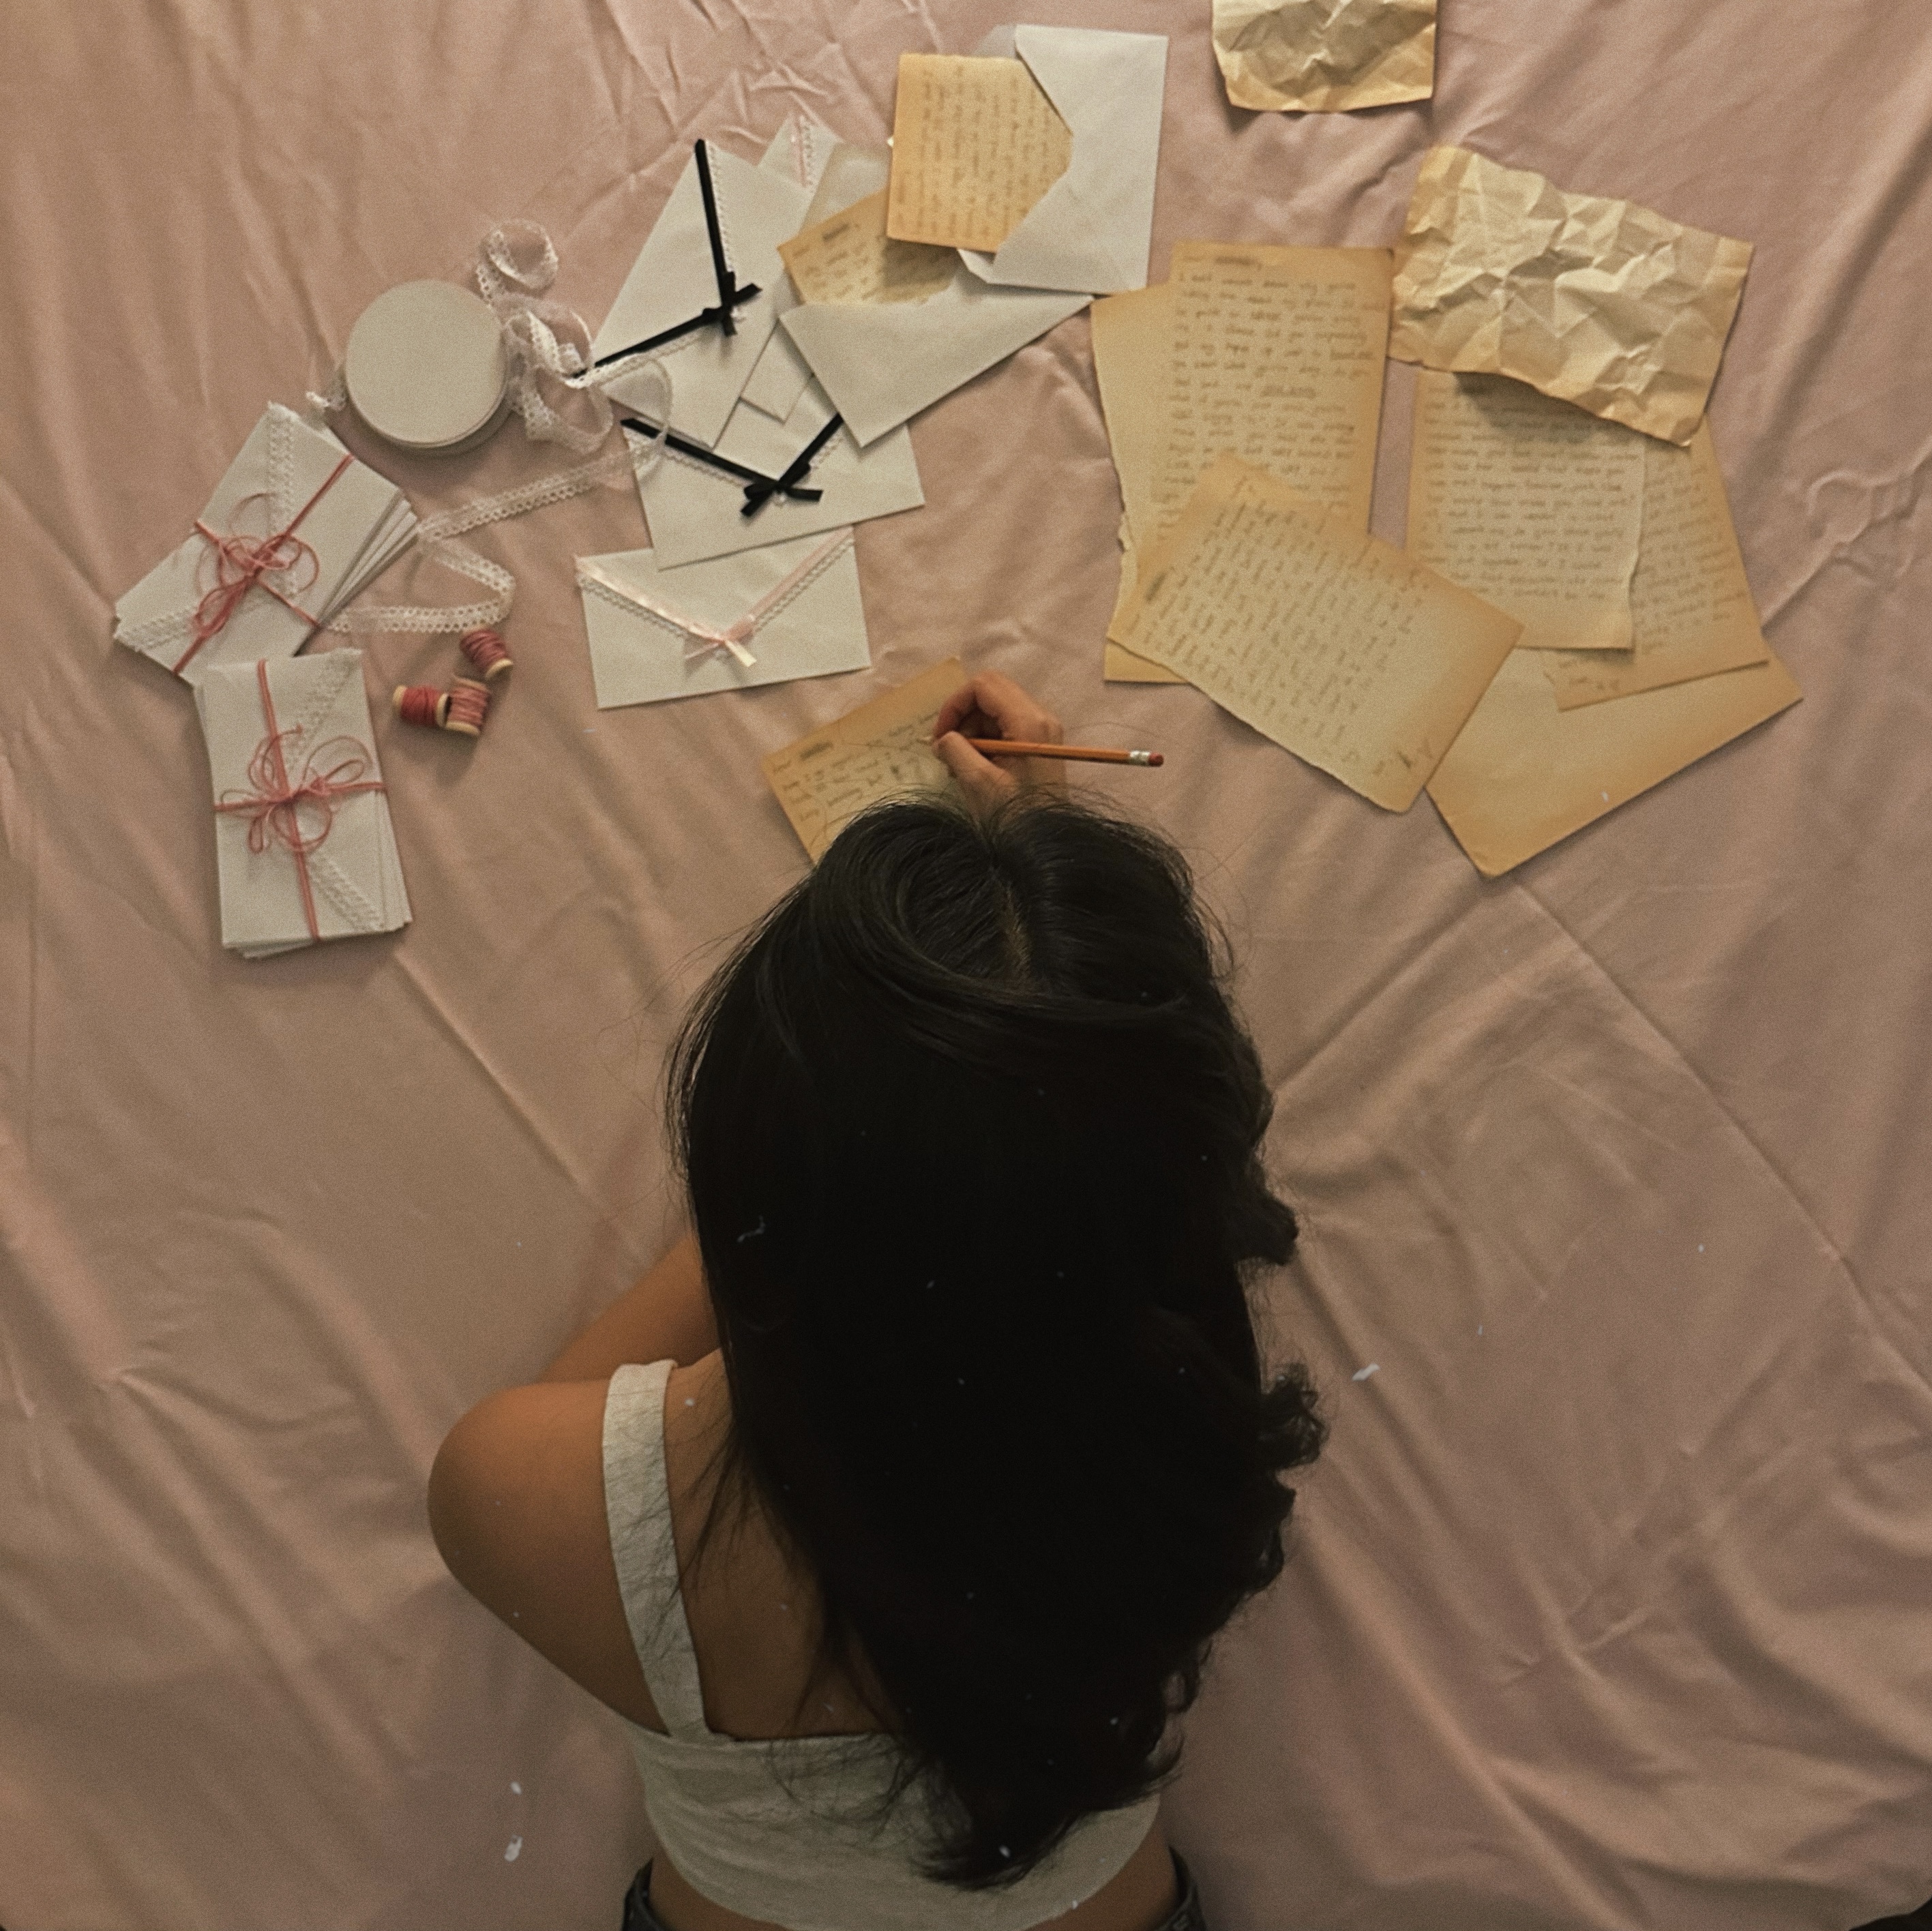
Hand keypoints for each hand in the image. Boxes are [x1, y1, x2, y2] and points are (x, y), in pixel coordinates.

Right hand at [931, 672, 1066, 816]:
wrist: (1049, 845)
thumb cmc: (1016, 817)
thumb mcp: (978, 783)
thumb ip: (955, 750)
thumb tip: (940, 739)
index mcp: (1028, 721)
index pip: (983, 685)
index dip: (954, 704)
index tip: (940, 736)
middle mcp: (1040, 717)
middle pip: (990, 693)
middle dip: (962, 717)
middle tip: (947, 749)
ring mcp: (1042, 730)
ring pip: (996, 710)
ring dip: (971, 731)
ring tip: (958, 765)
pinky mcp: (1039, 744)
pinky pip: (1005, 727)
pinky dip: (984, 741)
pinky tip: (974, 767)